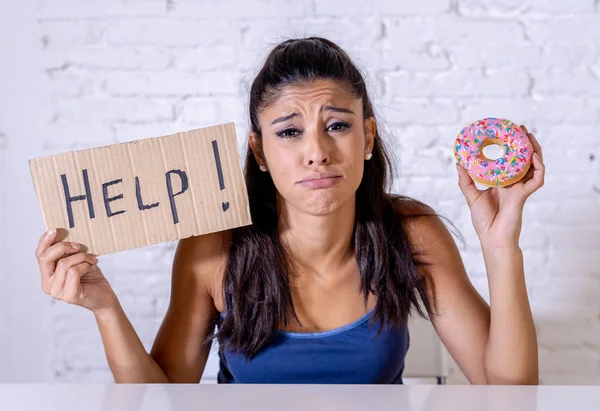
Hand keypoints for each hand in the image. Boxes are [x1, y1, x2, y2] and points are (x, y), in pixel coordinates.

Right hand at [36, 229, 116, 313]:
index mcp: (47, 274)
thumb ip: (66, 252)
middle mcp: (47, 284)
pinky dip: (85, 265)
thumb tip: (62, 234)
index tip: (55, 230)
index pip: (40, 255)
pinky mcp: (69, 296)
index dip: (45, 241)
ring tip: (92, 260)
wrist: (104, 296)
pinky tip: (91, 267)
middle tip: (79, 246)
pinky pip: (74, 272)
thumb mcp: (77, 259)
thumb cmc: (91, 276)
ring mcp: (57, 292)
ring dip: (82, 257)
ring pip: (64, 263)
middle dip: (64, 247)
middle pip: (46, 258)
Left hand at [456, 125, 544, 246]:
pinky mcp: (524, 195)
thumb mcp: (472, 196)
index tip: (508, 133)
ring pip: (534, 166)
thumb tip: (458, 163)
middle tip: (522, 129)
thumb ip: (465, 180)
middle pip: (524, 160)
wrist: (492, 238)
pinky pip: (536, 179)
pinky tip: (533, 156)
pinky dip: (538, 167)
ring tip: (530, 137)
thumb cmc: (483, 220)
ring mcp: (520, 188)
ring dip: (534, 150)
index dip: (512, 147)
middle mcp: (514, 183)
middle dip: (525, 144)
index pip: (511, 160)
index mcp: (502, 182)